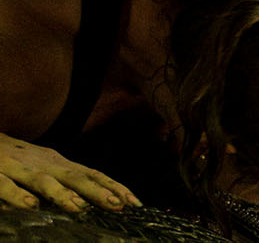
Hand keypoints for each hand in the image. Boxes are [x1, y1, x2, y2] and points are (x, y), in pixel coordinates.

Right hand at [0, 133, 141, 211]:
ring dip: (62, 194)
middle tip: (117, 205)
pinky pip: (6, 186)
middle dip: (98, 192)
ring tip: (79, 208)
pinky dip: (18, 196)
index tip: (135, 203)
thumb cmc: (18, 160)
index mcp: (60, 164)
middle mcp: (45, 164)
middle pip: (76, 177)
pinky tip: (31, 205)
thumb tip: (92, 201)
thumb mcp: (46, 168)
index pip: (93, 175)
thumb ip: (65, 183)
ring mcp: (21, 167)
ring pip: (44, 181)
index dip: (114, 188)